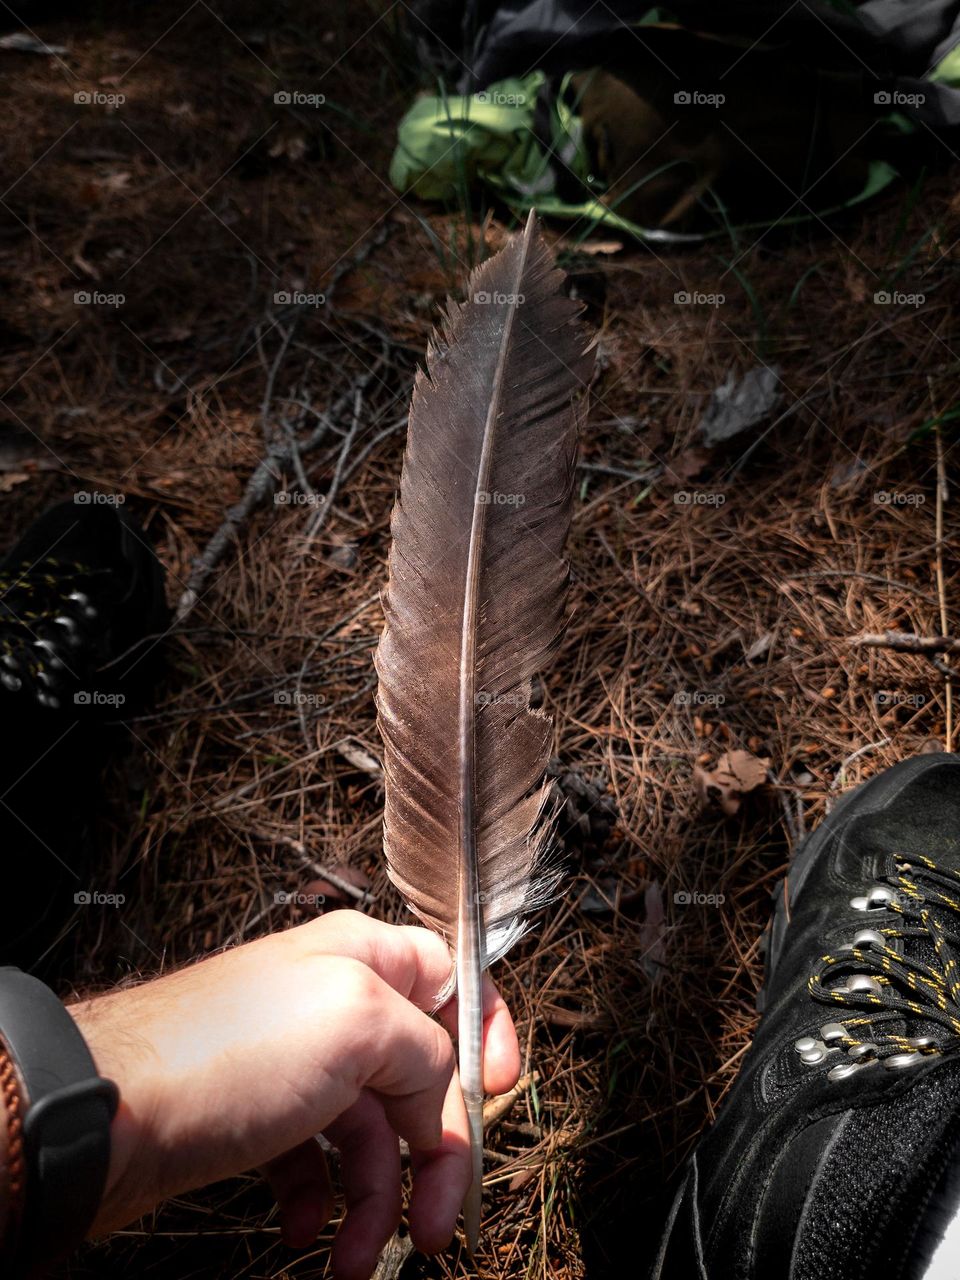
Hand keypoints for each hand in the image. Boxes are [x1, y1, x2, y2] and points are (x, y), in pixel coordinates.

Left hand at [67, 911, 520, 1279]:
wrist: (110, 1116)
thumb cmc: (228, 1052)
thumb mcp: (358, 1023)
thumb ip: (427, 1046)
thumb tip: (439, 1092)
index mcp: (365, 956)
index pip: (453, 976)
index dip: (488, 1030)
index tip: (501, 1089)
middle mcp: (336, 1003)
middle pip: (422, 1076)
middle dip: (436, 1152)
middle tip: (438, 1221)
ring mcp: (298, 1063)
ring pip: (372, 1133)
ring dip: (377, 1201)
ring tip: (356, 1259)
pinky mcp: (261, 1116)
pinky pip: (317, 1163)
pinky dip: (323, 1202)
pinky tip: (306, 1233)